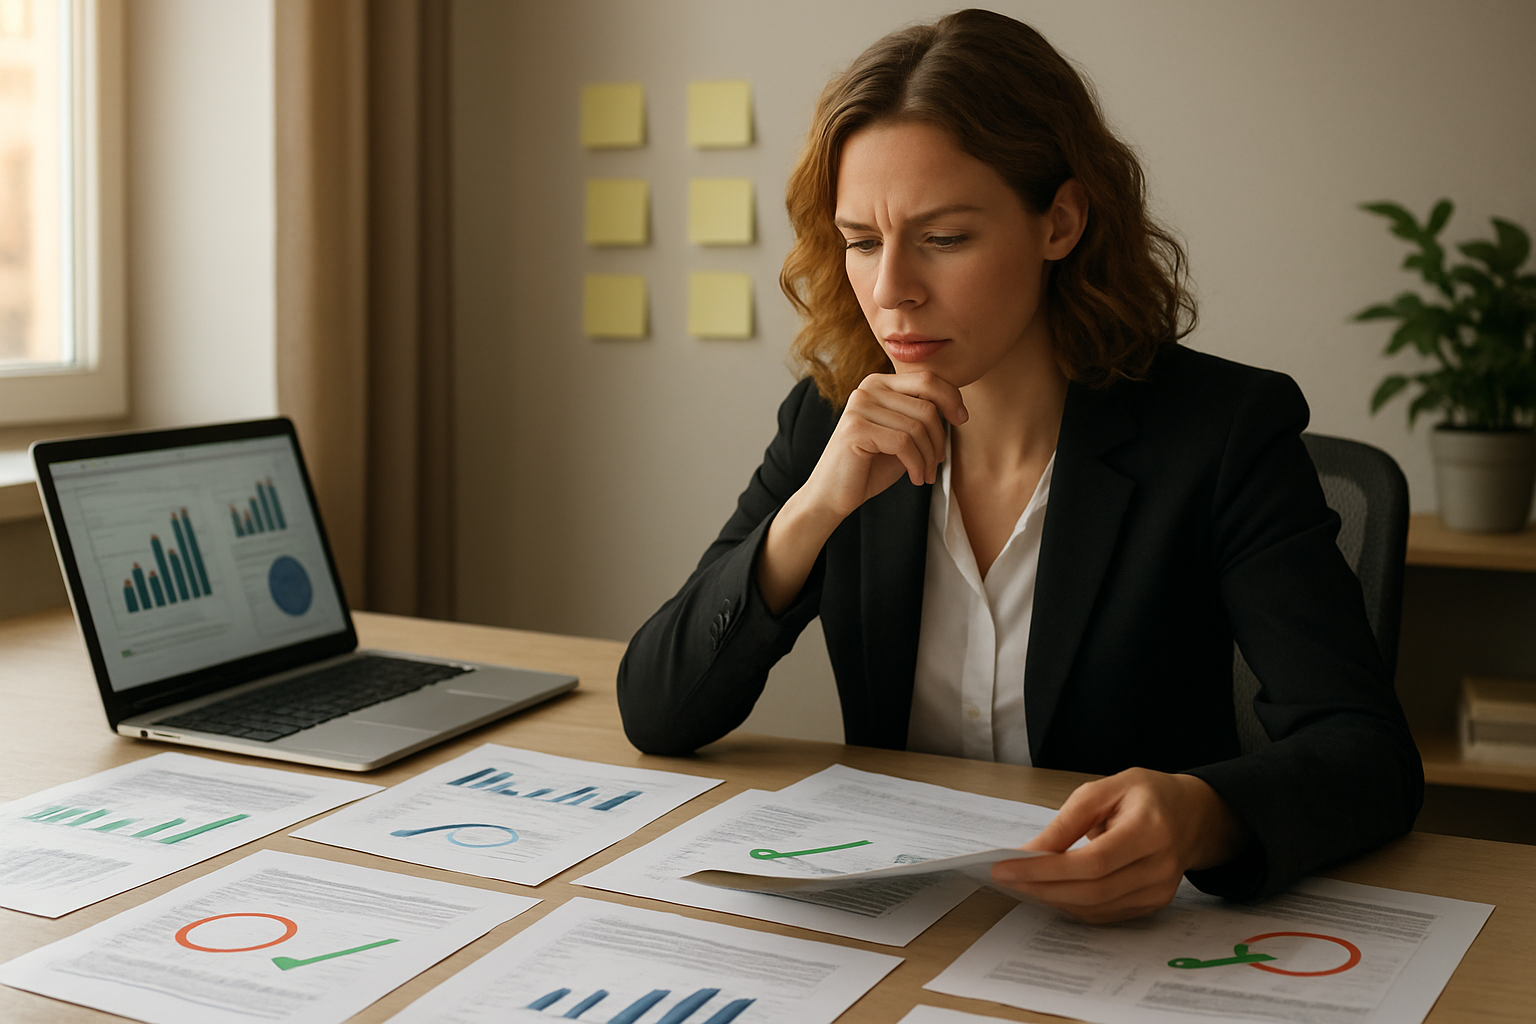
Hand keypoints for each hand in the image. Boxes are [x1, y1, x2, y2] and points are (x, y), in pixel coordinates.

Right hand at [756, 372, 966, 613]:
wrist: (832, 495)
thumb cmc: (869, 468)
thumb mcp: (902, 436)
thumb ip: (921, 417)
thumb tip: (956, 409)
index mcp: (879, 383)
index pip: (927, 379)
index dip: (951, 398)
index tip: (961, 420)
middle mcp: (868, 388)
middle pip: (927, 405)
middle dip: (940, 438)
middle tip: (938, 462)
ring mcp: (859, 406)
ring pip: (918, 427)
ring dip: (929, 457)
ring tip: (925, 474)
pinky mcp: (855, 428)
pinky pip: (904, 443)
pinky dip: (917, 464)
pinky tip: (915, 478)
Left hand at [990, 768, 1248, 923]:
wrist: (1192, 815)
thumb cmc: (1146, 795)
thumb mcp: (1104, 789)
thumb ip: (1067, 822)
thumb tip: (1030, 853)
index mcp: (1150, 829)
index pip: (1093, 862)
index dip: (1047, 869)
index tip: (1006, 867)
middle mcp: (1160, 866)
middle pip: (1092, 890)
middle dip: (1042, 887)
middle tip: (1005, 878)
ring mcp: (1159, 891)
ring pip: (1096, 908)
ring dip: (1053, 899)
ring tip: (1020, 884)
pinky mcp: (1153, 904)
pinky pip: (1105, 913)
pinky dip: (1072, 905)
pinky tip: (1050, 891)